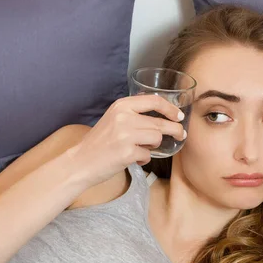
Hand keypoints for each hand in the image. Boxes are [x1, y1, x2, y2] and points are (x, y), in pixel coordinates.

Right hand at [68, 95, 185, 187]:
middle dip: (175, 130)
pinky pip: (148, 155)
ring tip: (141, 149)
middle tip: (181, 135)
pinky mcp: (127, 153)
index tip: (179, 116)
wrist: (81, 161)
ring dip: (153, 146)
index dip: (170, 109)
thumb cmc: (100, 142)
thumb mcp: (114, 118)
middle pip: (160, 123)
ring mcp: (126, 135)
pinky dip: (144, 159)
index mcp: (121, 106)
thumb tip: (163, 115)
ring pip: (157, 138)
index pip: (154, 101)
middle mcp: (124, 117)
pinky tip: (133, 159)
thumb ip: (134, 114)